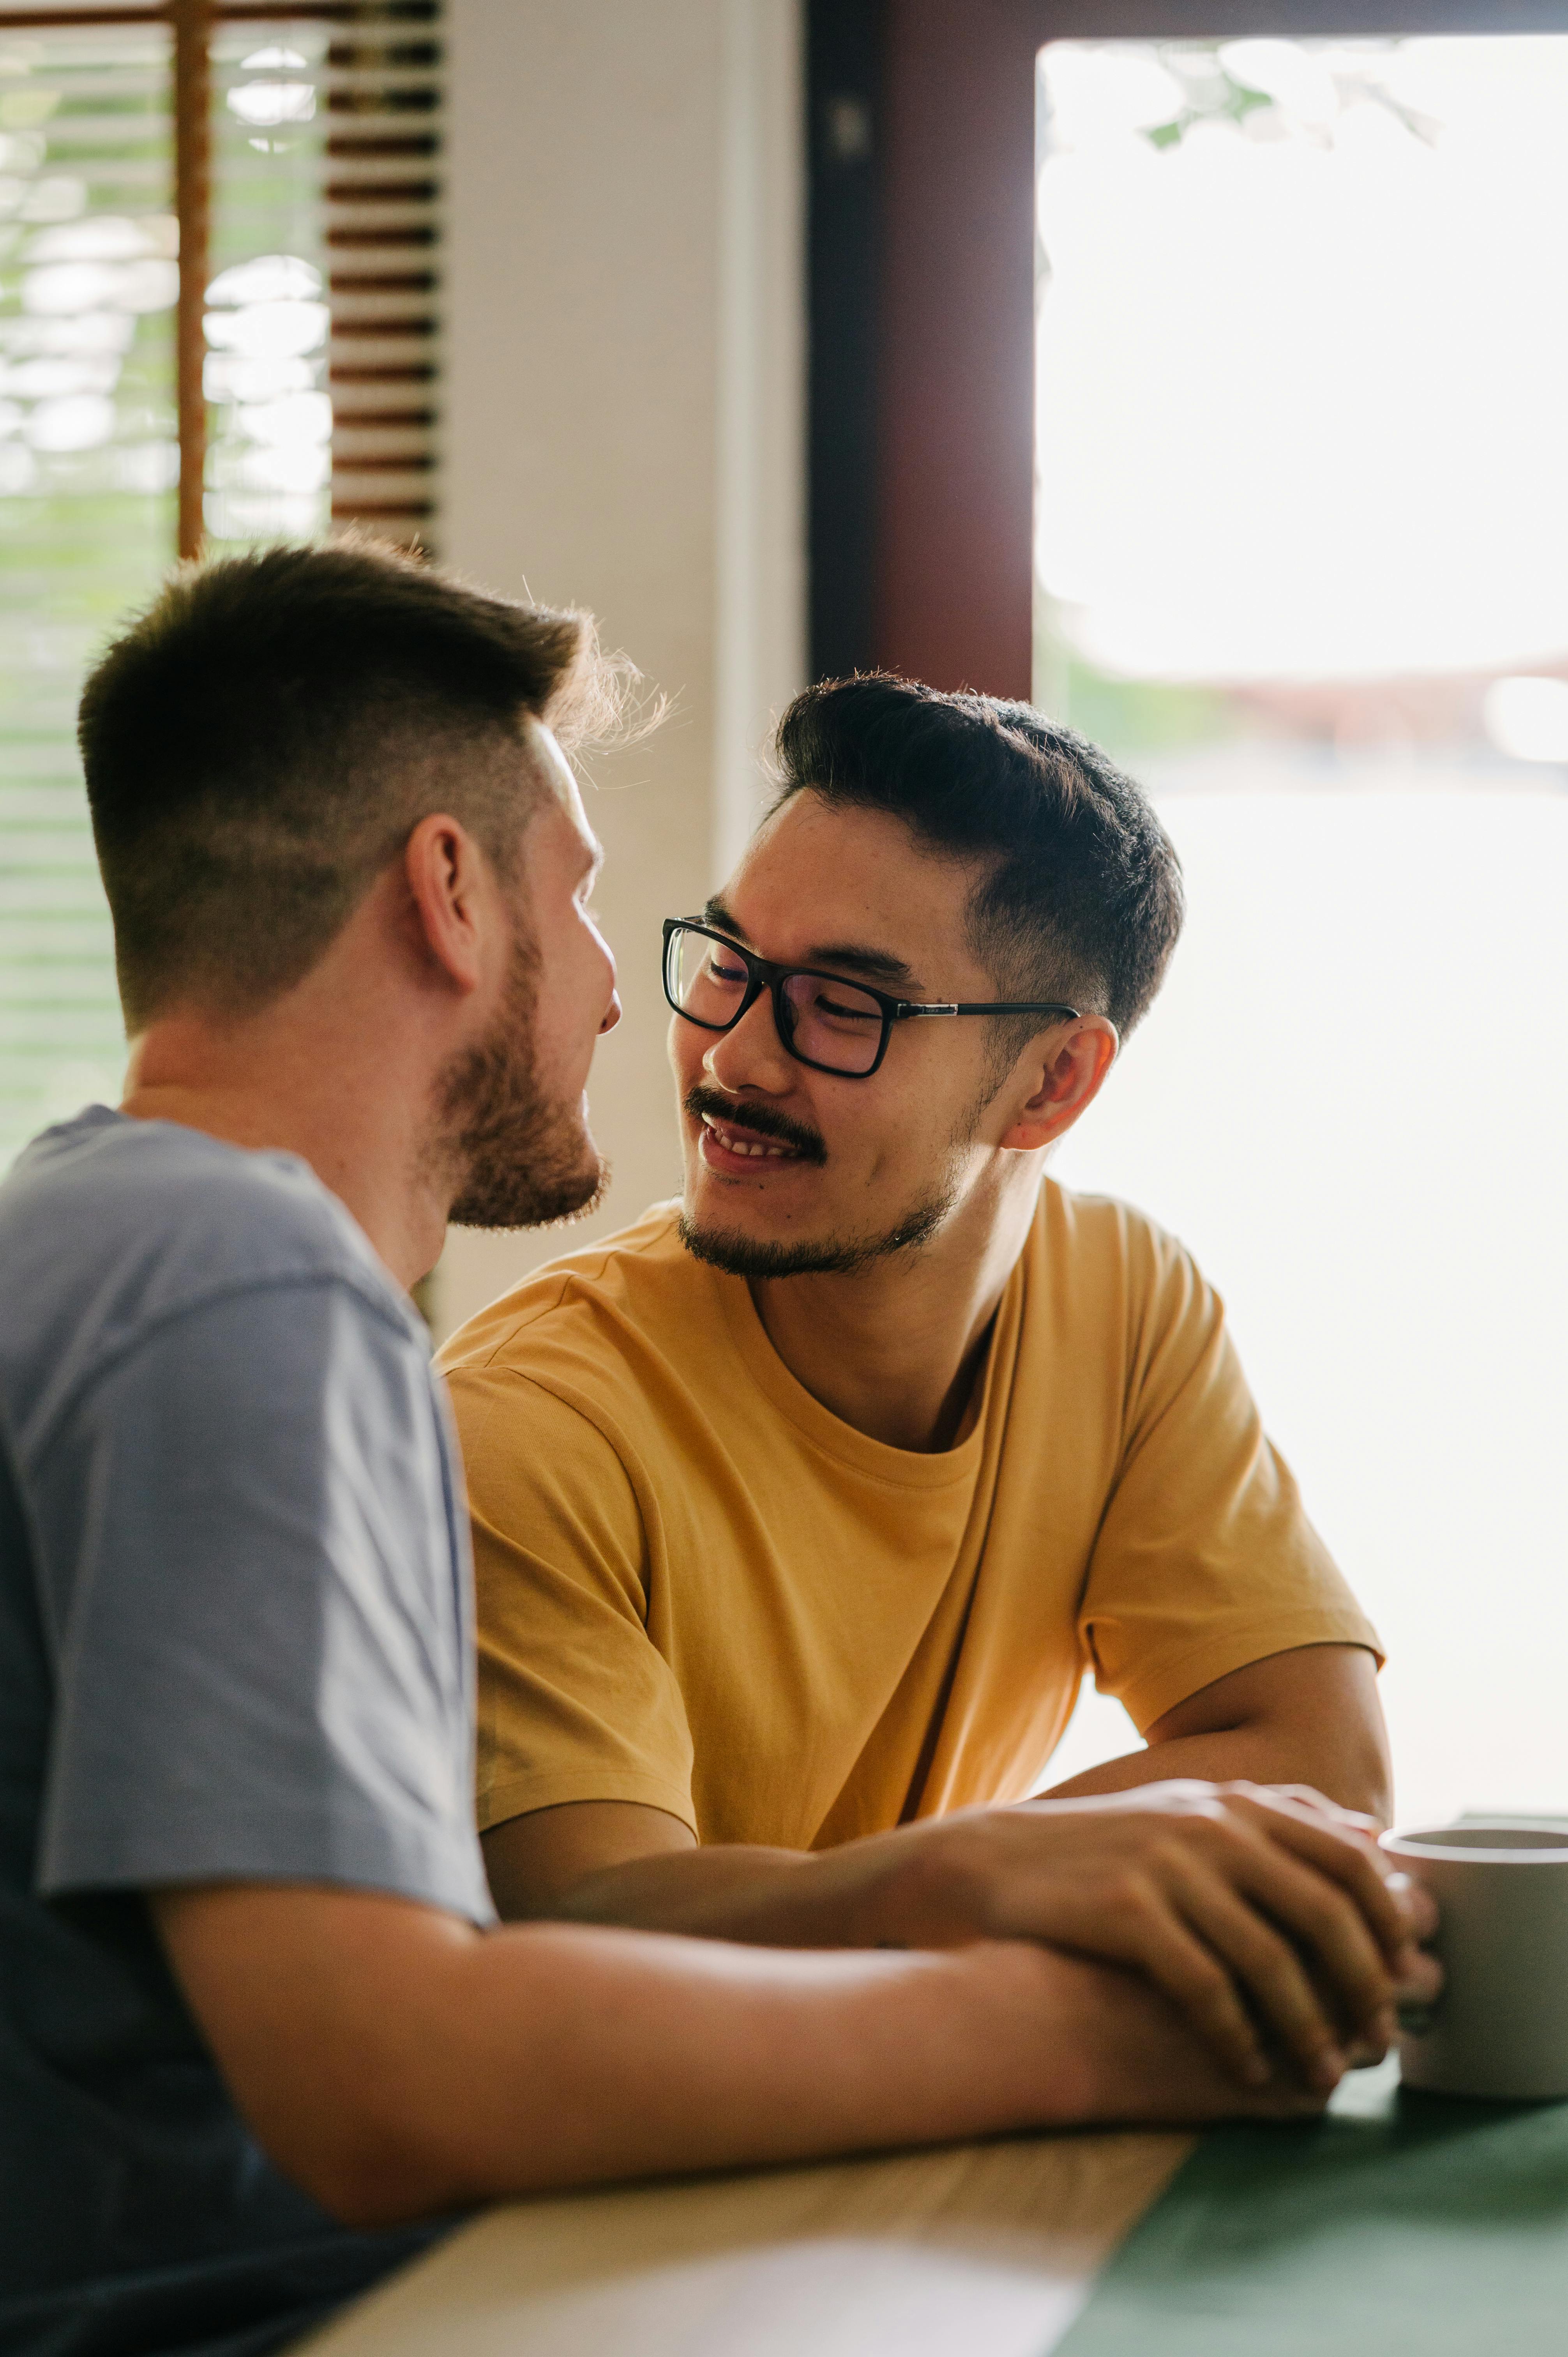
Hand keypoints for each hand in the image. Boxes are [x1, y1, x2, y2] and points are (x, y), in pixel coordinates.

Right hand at [886, 1780, 1440, 2094]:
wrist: (987, 1865)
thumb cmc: (1100, 1852)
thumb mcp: (1187, 1813)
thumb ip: (1278, 1821)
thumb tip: (1372, 1840)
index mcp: (1234, 1802)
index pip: (1350, 1861)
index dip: (1389, 1925)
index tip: (1404, 1979)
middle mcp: (1210, 1824)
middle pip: (1325, 1913)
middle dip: (1363, 1987)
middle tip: (1375, 2042)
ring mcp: (1168, 1864)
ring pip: (1271, 1960)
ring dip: (1306, 2028)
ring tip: (1319, 2075)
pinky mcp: (1128, 1911)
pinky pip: (1207, 1988)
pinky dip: (1238, 2036)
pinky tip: (1247, 2067)